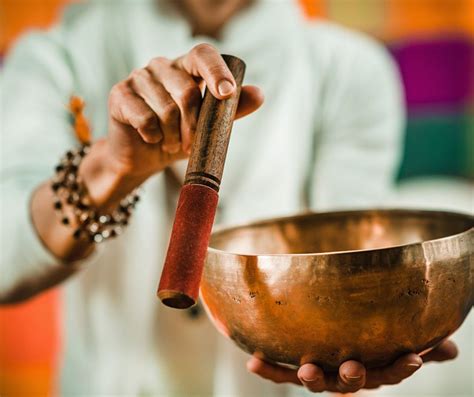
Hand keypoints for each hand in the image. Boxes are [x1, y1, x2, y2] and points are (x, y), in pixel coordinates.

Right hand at [106, 43, 263, 178]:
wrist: (142, 157)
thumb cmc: (178, 136)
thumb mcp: (208, 127)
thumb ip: (230, 110)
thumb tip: (259, 94)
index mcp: (186, 68)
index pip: (203, 55)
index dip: (217, 71)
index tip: (227, 94)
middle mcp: (162, 66)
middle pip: (187, 92)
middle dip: (194, 126)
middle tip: (190, 143)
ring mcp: (139, 77)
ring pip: (166, 109)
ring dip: (174, 136)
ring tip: (172, 143)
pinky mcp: (119, 94)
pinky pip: (144, 119)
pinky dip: (153, 136)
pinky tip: (152, 139)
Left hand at [247, 339, 457, 392]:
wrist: (336, 355)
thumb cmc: (371, 348)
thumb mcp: (396, 345)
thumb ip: (421, 344)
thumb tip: (450, 349)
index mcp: (371, 370)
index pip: (392, 373)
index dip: (403, 368)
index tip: (416, 357)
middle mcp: (344, 376)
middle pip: (350, 383)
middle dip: (351, 378)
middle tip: (353, 369)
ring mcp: (319, 373)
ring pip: (316, 380)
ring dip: (310, 377)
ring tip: (306, 370)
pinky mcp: (294, 367)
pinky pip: (280, 371)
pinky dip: (268, 368)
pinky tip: (253, 360)